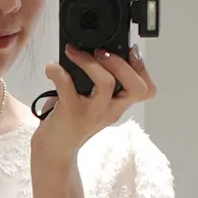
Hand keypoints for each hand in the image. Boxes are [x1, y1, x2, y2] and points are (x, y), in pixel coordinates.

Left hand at [32, 45, 156, 173]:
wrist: (54, 150)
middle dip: (122, 63)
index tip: (130, 51)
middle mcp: (109, 110)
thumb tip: (98, 47)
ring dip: (91, 62)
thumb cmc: (73, 121)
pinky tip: (52, 68)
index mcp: (117, 105)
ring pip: (106, 84)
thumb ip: (101, 81)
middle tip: (102, 52)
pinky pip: (67, 87)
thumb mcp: (94, 102)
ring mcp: (91, 113)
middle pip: (136, 88)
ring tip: (75, 52)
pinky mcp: (70, 113)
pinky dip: (58, 72)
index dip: (143, 68)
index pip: (145, 89)